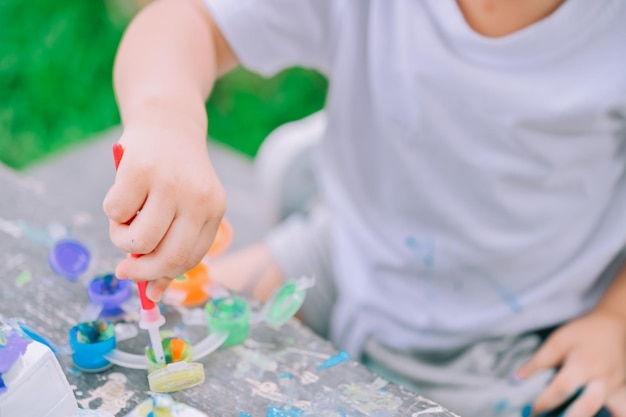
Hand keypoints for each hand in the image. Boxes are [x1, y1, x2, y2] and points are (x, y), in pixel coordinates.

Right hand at [103, 116, 225, 299]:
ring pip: (139, 241)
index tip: (145, 284)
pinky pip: (116, 212)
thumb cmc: (174, 174)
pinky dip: (112, 211)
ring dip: (122, 239)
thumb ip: (172, 246)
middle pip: (168, 257)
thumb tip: (154, 293)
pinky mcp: (140, 169)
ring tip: (124, 221)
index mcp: (213, 209)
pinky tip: (123, 192)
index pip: (190, 258)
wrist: (167, 122)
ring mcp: (169, 183)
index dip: (164, 275)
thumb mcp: (185, 207)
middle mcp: (197, 198)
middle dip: (141, 272)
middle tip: (124, 271)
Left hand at [518, 310, 625, 416]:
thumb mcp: (557, 342)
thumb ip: (538, 362)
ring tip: (568, 415)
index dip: (544, 402)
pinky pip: (622, 411)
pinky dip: (613, 414)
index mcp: (583, 365)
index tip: (531, 410)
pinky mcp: (625, 392)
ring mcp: (617, 388)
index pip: (561, 388)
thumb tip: (516, 378)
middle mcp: (603, 380)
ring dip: (587, 416)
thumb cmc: (582, 333)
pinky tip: (601, 414)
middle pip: (587, 408)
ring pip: (612, 412)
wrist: (613, 326)